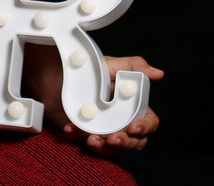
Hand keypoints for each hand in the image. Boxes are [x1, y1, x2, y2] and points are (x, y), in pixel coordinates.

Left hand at [22, 46, 161, 155]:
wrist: (55, 74)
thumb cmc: (88, 70)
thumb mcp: (110, 65)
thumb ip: (134, 67)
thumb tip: (158, 73)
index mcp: (131, 106)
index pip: (148, 122)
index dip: (144, 127)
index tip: (133, 127)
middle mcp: (120, 121)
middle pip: (134, 142)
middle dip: (124, 143)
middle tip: (112, 138)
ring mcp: (103, 131)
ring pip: (112, 149)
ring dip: (103, 147)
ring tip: (91, 139)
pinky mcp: (84, 136)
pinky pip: (84, 145)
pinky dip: (78, 139)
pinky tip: (70, 130)